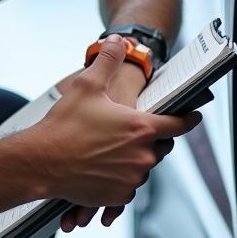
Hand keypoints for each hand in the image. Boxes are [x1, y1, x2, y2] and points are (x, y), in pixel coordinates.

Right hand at [29, 36, 200, 219]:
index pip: (178, 124)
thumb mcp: (87, 85)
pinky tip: (106, 165)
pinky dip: (123, 175)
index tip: (196, 116)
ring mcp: (131, 179)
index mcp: (141, 129)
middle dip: (154, 137)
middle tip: (138, 129)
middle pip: (161, 147)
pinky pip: (129, 185)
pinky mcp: (119, 197)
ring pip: (144, 166)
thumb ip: (108, 60)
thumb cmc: (64, 124)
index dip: (188, 118)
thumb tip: (120, 40)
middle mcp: (142, 156)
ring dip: (137, 156)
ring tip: (115, 146)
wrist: (40, 163)